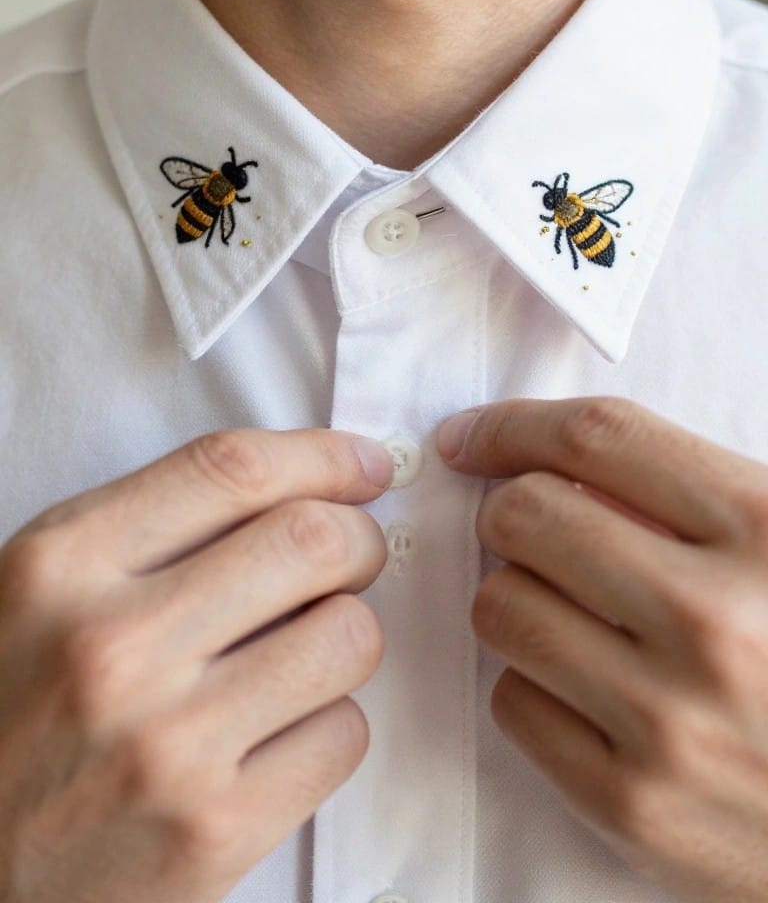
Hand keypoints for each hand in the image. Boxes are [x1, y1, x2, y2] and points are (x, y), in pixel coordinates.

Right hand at [0, 428, 392, 902]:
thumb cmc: (19, 711)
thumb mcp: (50, 588)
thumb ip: (157, 525)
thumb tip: (309, 486)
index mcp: (62, 565)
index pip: (232, 469)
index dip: (324, 456)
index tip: (364, 466)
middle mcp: (112, 648)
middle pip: (311, 542)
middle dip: (360, 539)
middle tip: (354, 556)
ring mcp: (166, 746)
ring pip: (349, 637)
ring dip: (347, 633)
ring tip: (306, 649)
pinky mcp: (215, 831)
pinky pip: (344, 735)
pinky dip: (332, 720)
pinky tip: (283, 728)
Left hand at [438, 396, 767, 902]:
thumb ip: (687, 497)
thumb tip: (553, 461)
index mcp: (763, 529)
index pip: (596, 437)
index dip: (512, 424)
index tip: (473, 438)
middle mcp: (714, 619)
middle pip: (525, 516)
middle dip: (505, 513)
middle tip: (522, 530)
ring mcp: (670, 717)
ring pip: (500, 605)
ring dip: (516, 598)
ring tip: (565, 613)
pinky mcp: (633, 802)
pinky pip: (513, 702)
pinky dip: (532, 684)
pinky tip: (582, 689)